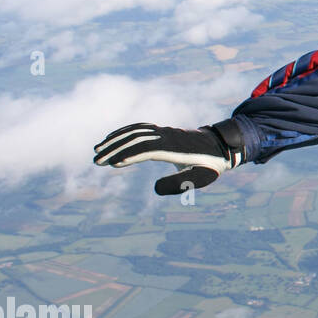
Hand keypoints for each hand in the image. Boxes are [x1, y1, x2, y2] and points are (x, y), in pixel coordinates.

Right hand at [93, 122, 242, 195]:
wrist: (220, 145)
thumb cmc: (210, 165)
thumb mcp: (200, 178)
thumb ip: (179, 184)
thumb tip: (154, 189)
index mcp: (176, 148)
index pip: (148, 150)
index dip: (131, 155)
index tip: (114, 163)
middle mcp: (167, 136)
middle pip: (137, 139)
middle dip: (115, 149)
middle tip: (96, 161)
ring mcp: (164, 131)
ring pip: (135, 131)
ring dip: (115, 140)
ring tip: (97, 150)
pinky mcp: (162, 130)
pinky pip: (140, 128)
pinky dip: (124, 131)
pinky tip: (111, 138)